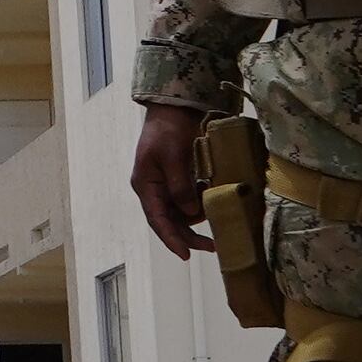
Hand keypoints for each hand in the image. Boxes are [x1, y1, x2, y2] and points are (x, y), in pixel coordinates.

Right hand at [129, 105, 207, 258]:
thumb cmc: (168, 129)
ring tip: (216, 212)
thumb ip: (180, 186)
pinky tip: (211, 198)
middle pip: (169, 221)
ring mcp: (165, 184)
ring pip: (180, 212)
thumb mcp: (173, 157)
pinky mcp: (178, 178)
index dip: (171, 239)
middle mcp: (154, 188)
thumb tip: (191, 213)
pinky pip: (188, 199)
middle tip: (211, 247)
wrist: (174, 107)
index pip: (157, 220)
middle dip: (188, 235)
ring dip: (197, 217)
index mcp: (145, 185)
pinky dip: (200, 203)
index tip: (186, 255)